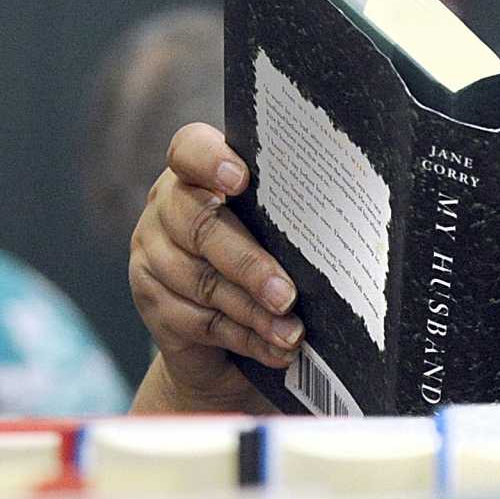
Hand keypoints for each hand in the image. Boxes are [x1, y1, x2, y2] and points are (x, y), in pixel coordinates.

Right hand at [128, 123, 300, 410]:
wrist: (224, 340)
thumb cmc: (267, 264)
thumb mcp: (277, 234)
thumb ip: (290, 220)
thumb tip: (348, 229)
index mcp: (197, 175)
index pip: (190, 151)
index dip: (211, 161)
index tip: (241, 180)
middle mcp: (167, 208)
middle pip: (199, 226)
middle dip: (249, 263)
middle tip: (287, 294)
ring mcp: (153, 256)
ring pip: (202, 282)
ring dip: (254, 311)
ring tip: (293, 332)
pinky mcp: (152, 303)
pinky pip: (200, 322)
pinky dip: (246, 337)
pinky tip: (277, 347)